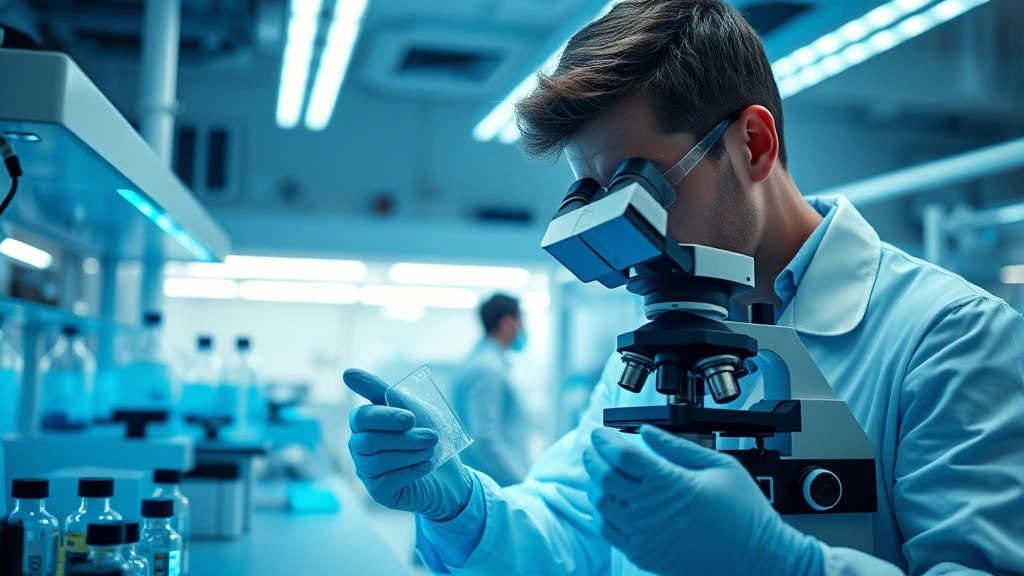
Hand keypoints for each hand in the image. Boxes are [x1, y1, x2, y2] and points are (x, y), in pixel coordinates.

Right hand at [345, 369, 472, 521]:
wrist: (448, 473)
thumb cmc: (425, 436)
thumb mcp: (411, 409)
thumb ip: (382, 391)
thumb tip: (347, 373)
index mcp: (364, 423)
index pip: (361, 417)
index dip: (385, 417)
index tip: (410, 418)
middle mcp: (359, 447)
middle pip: (369, 441)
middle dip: (404, 438)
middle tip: (432, 436)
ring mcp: (366, 471)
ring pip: (378, 461)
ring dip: (411, 454)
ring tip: (431, 450)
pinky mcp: (378, 492)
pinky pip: (387, 481)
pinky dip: (412, 470)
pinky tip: (426, 465)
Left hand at [583, 425, 822, 575]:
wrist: (757, 557)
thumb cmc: (744, 512)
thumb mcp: (719, 466)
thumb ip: (677, 446)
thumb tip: (645, 431)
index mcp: (670, 483)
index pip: (622, 456)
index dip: (605, 440)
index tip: (600, 433)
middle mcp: (651, 510)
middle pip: (605, 478)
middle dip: (595, 458)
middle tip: (595, 448)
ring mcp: (645, 536)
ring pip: (602, 504)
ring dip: (596, 484)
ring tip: (601, 472)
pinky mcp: (644, 555)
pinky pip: (609, 532)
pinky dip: (603, 513)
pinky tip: (611, 502)